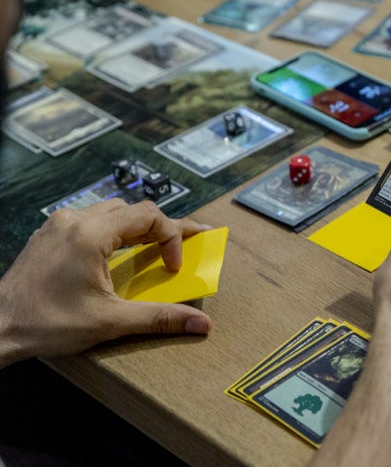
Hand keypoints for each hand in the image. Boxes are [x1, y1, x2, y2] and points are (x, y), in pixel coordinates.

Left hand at [0, 199, 212, 368]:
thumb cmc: (46, 323)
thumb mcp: (111, 322)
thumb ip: (160, 317)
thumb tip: (200, 325)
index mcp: (91, 234)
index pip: (149, 216)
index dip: (171, 238)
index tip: (173, 266)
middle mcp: (75, 221)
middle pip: (133, 209)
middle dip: (161, 228)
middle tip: (183, 245)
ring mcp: (59, 225)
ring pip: (112, 211)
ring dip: (137, 228)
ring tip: (153, 248)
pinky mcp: (50, 235)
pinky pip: (91, 220)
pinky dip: (113, 231)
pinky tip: (117, 253)